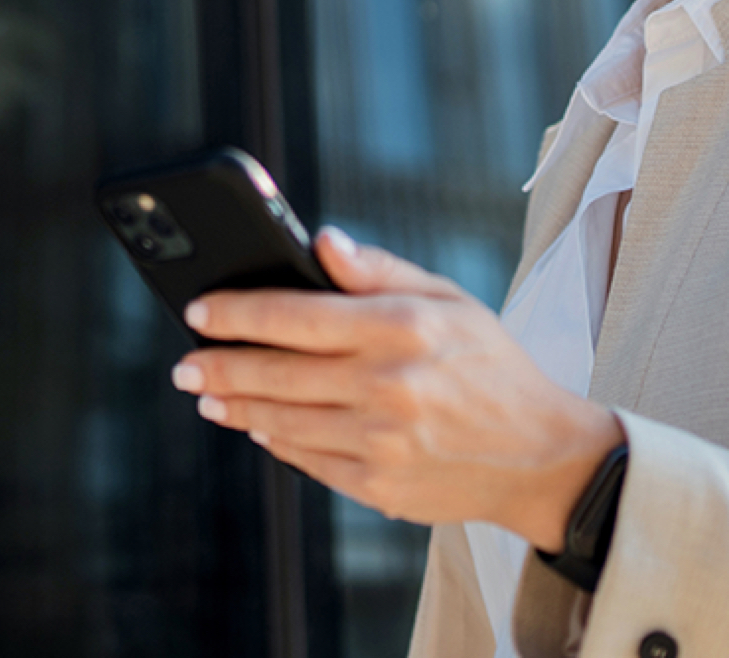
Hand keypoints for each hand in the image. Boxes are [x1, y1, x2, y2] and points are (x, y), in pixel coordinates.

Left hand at [169, 227, 624, 547]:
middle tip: (184, 363)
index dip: (236, 312)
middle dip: (217, 366)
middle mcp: (389, 385)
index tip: (197, 311)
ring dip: (235, 408)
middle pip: (275, 373)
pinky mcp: (378, 486)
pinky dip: (276, 442)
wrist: (544, 456)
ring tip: (209, 395)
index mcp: (404, 328)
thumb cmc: (490, 367)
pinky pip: (307, 461)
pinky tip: (259, 428)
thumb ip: (379, 270)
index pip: (295, 314)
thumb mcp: (450, 301)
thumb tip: (318, 242)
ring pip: (281, 422)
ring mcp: (381, 442)